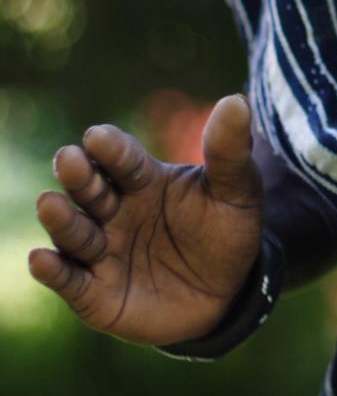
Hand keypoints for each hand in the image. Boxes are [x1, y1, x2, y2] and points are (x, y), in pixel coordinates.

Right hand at [28, 94, 261, 345]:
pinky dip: (53, 270)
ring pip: (75, 231)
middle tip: (69, 159)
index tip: (99, 137)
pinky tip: (40, 259)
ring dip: (60, 218)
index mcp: (144, 179)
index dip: (111, 148)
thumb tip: (236, 101)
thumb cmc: (226, 234)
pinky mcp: (93, 292)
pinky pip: (69, 279)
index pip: (122, 158)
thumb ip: (230, 153)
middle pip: (90, 188)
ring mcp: (102, 250)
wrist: (228, 294)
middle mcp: (114, 210)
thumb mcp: (237, 193)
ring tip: (50, 203)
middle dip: (78, 175)